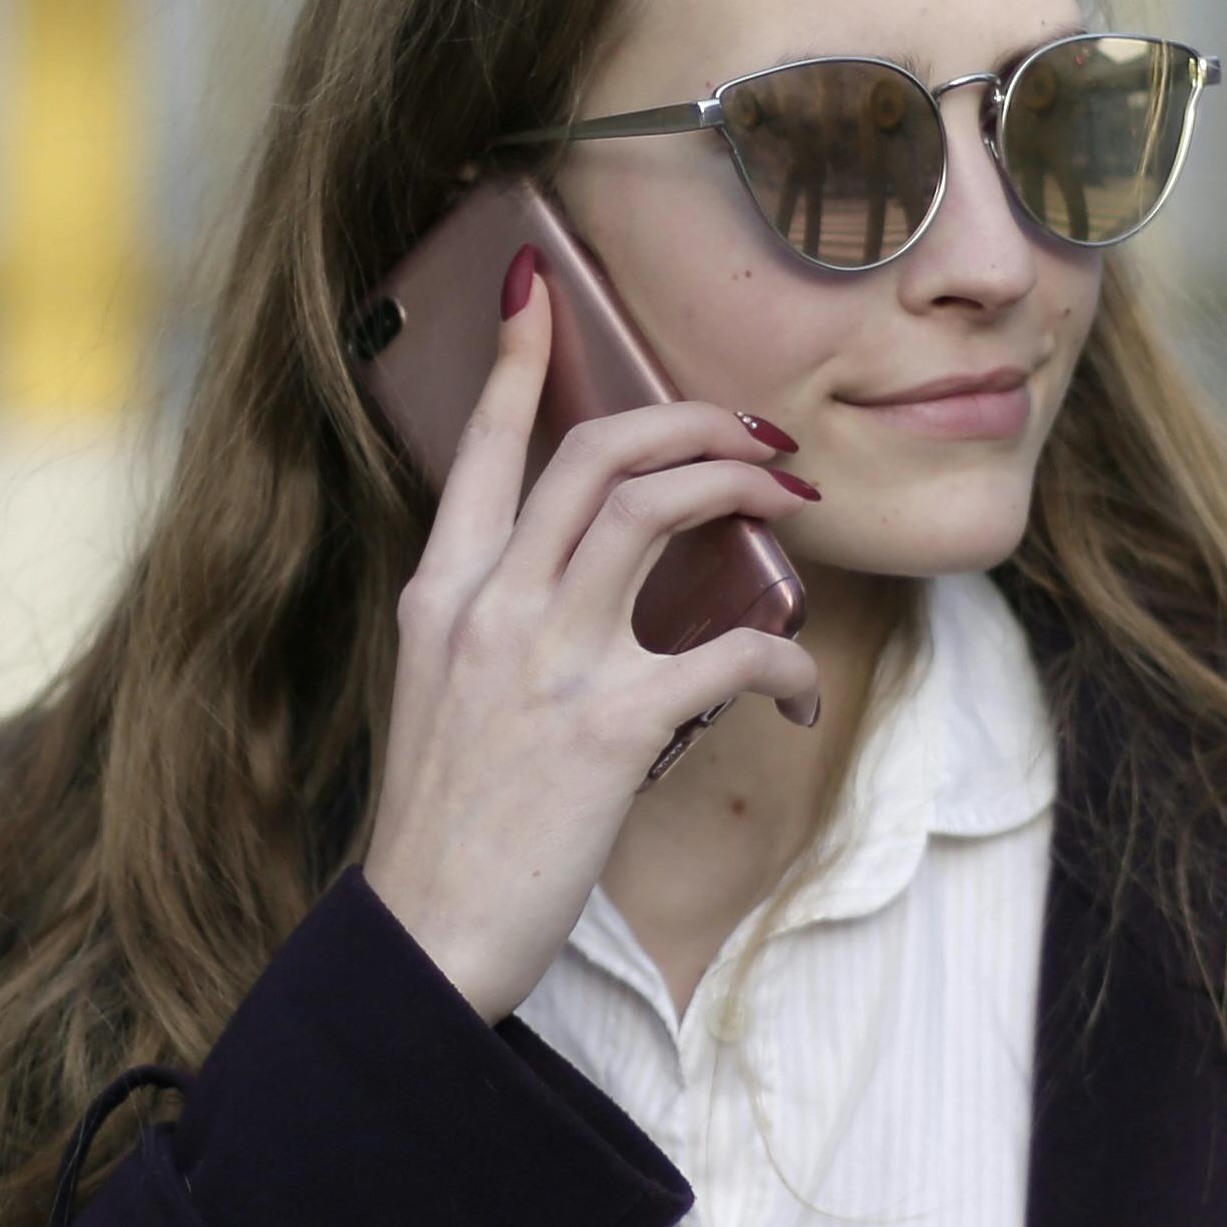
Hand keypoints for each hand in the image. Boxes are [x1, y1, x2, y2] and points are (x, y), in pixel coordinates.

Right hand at [357, 248, 825, 1022]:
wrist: (427, 936)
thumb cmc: (446, 828)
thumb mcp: (441, 696)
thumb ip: (493, 625)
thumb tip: (569, 584)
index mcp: (443, 595)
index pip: (487, 449)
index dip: (521, 361)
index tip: (542, 290)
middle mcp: (491, 608)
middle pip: (598, 453)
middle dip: (690, 418)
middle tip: (754, 432)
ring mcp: (548, 662)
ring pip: (657, 507)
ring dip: (740, 485)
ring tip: (788, 499)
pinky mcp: (610, 728)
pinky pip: (729, 653)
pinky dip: (787, 664)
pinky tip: (799, 695)